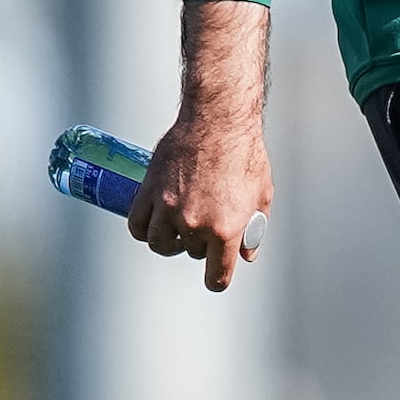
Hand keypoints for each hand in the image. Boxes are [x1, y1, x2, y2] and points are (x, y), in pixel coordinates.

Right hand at [124, 0, 273, 289]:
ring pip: (158, 244)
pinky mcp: (151, 191)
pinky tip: (152, 224)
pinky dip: (142, 229)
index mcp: (225, 230)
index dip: (216, 279)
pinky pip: (137, 224)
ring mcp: (169, 209)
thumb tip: (246, 254)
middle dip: (197, 245)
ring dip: (167, 241)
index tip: (214, 274)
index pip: (216, 277)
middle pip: (189, 254)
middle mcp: (195, 225)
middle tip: (203, 227)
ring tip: (175, 229)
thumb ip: (254, 227)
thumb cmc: (244, 154)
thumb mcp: (262, 194)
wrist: (218, 120)